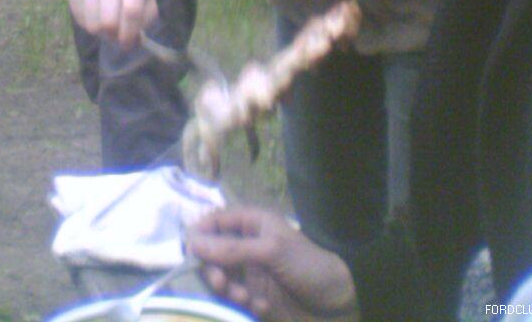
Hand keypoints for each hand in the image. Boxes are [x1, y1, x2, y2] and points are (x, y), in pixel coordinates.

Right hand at [66, 0, 157, 47]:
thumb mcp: (147, 3)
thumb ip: (143, 21)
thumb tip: (132, 40)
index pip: (131, 10)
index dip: (130, 32)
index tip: (128, 43)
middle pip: (109, 20)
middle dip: (115, 35)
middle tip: (117, 35)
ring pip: (93, 24)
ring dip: (101, 32)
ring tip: (107, 24)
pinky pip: (79, 17)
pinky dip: (88, 23)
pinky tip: (96, 14)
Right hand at [188, 207, 359, 321]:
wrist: (340, 303)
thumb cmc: (308, 265)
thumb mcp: (271, 251)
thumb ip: (232, 248)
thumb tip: (192, 242)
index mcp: (251, 224)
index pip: (214, 222)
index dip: (200, 236)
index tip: (191, 254)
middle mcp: (246, 246)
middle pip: (212, 254)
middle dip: (214, 270)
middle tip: (222, 284)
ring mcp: (250, 274)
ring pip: (221, 280)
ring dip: (229, 291)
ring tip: (247, 300)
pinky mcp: (255, 299)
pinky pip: (235, 302)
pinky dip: (244, 306)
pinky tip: (263, 308)